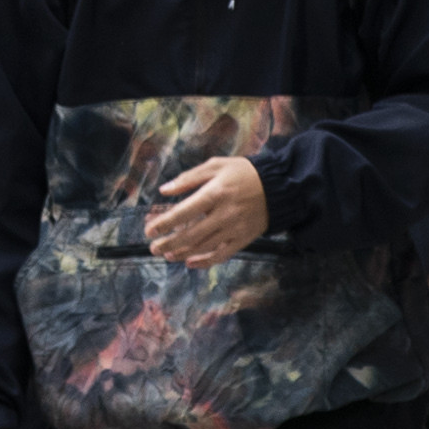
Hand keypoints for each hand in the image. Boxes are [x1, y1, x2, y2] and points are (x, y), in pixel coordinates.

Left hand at [145, 154, 269, 268]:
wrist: (278, 187)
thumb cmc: (243, 173)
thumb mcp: (216, 166)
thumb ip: (189, 178)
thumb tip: (165, 190)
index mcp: (215, 193)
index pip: (184, 212)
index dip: (165, 223)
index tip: (149, 230)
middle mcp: (224, 214)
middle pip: (191, 234)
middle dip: (169, 243)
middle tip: (153, 248)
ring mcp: (234, 229)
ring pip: (203, 247)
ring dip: (182, 253)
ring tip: (167, 255)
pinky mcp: (243, 239)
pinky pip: (222, 255)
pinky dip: (205, 262)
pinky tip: (190, 263)